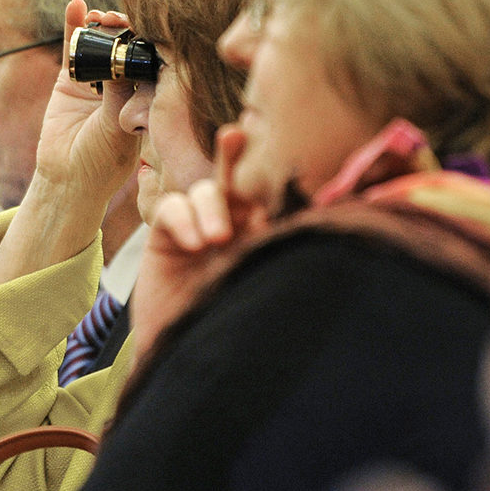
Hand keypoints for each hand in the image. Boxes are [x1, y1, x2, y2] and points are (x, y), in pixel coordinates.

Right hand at [0, 0, 141, 287]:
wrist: (67, 180)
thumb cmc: (103, 162)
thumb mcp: (119, 127)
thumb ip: (122, 91)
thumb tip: (126, 54)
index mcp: (148, 96)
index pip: (154, 58)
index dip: (151, 38)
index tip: (147, 26)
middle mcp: (126, 84)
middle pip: (130, 44)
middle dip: (127, 27)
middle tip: (119, 20)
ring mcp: (99, 80)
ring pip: (104, 42)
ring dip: (104, 23)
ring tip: (100, 15)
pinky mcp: (71, 79)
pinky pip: (74, 47)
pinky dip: (74, 24)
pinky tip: (76, 3)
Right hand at [131, 127, 267, 354]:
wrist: (183, 357)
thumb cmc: (232, 330)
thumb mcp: (266, 290)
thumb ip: (284, 257)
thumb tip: (323, 233)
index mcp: (263, 236)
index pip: (270, 196)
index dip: (274, 173)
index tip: (288, 153)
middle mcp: (233, 226)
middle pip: (237, 181)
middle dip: (235, 154)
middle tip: (236, 134)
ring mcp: (198, 228)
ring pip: (206, 191)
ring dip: (212, 206)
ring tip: (218, 238)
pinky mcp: (166, 236)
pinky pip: (172, 209)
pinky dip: (184, 218)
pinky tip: (193, 243)